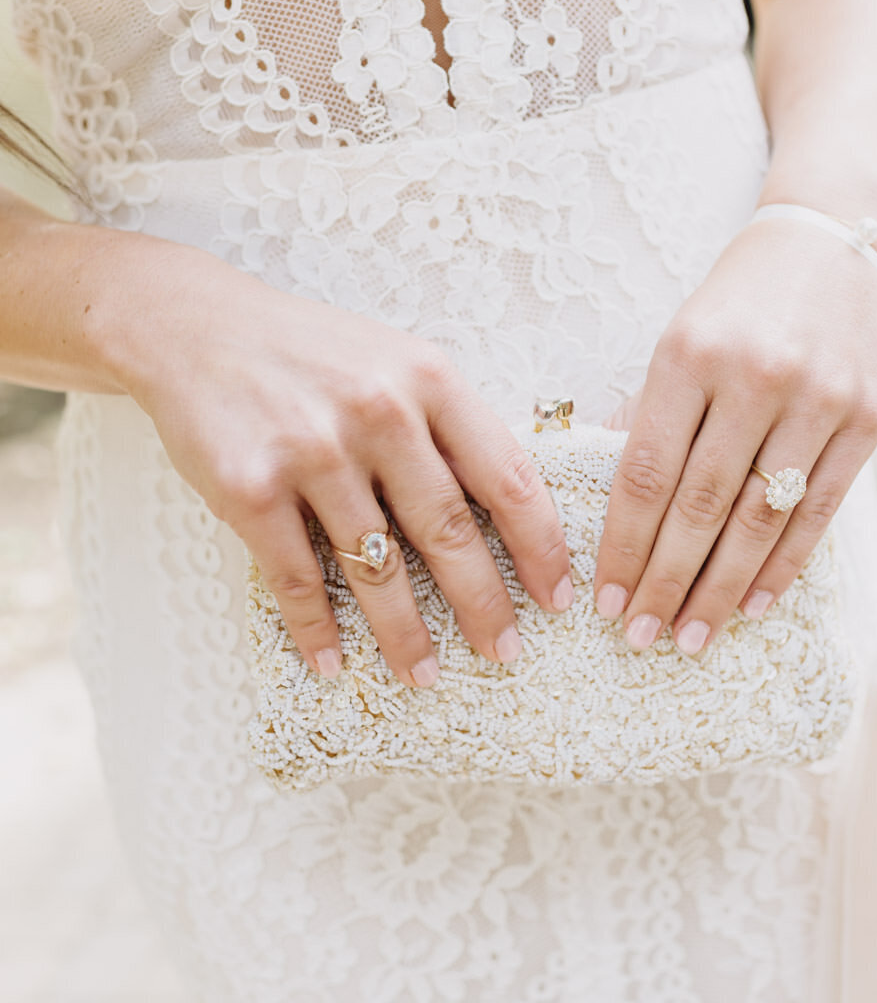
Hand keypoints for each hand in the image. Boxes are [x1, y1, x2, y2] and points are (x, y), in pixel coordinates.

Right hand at [124, 252, 572, 685]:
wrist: (196, 328)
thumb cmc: (312, 353)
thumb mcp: (395, 362)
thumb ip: (447, 425)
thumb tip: (510, 515)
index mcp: (429, 379)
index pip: (507, 476)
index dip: (539, 546)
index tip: (555, 597)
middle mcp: (379, 413)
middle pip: (449, 530)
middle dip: (482, 604)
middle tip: (502, 652)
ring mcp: (313, 451)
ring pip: (376, 567)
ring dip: (404, 633)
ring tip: (423, 674)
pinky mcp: (250, 487)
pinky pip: (297, 577)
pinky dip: (317, 628)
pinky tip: (333, 661)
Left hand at [595, 215, 876, 651]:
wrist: (828, 244)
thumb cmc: (734, 303)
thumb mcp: (676, 339)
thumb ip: (648, 418)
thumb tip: (612, 512)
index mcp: (689, 355)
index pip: (645, 473)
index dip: (623, 546)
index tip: (605, 600)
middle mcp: (754, 378)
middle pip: (700, 506)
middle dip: (664, 582)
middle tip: (638, 637)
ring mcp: (817, 399)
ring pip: (759, 519)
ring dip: (720, 590)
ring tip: (690, 637)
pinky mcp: (867, 418)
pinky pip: (818, 510)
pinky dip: (784, 566)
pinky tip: (754, 606)